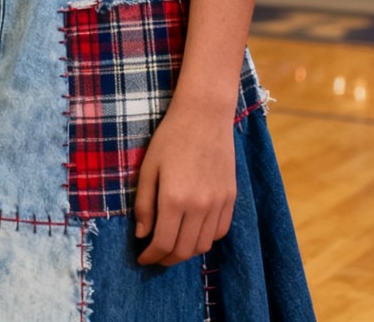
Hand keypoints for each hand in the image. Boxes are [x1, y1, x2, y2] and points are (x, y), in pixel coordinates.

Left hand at [132, 97, 236, 266]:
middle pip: (183, 250)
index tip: (142, 258)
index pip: (162, 244)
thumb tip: (142, 235)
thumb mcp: (148, 167)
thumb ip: (143, 204)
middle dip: (166, 259)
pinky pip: (220, 231)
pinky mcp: (231, 197)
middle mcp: (199, 207)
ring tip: (173, 245)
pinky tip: (194, 231)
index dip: (150, 257)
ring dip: (186, 251)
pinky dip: (206, 238)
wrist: (204, 115)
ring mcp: (218, 203)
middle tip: (155, 256)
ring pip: (203, 245)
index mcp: (174, 199)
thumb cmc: (171, 137)